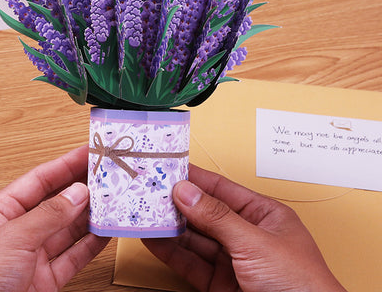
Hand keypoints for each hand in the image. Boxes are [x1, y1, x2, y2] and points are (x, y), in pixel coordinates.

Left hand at [0, 145, 108, 291]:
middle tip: (107, 175)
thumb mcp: (13, 238)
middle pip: (57, 202)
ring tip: (112, 201)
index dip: (66, 164)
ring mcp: (32, 256)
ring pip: (68, 229)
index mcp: (1, 212)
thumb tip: (77, 193)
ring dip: (90, 215)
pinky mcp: (45, 279)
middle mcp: (18, 231)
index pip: (40, 180)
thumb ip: (49, 215)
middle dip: (82, 189)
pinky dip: (91, 244)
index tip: (88, 152)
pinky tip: (105, 232)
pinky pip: (74, 255)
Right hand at [143, 164, 346, 291]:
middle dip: (178, 202)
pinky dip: (172, 253)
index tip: (170, 167)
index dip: (196, 178)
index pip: (222, 189)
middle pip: (205, 213)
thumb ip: (217, 218)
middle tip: (150, 190)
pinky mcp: (220, 284)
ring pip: (195, 239)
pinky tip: (155, 241)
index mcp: (262, 215)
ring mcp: (232, 260)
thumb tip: (186, 192)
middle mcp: (245, 234)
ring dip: (171, 228)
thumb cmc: (300, 285)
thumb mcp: (255, 243)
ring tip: (146, 213)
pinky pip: (192, 264)